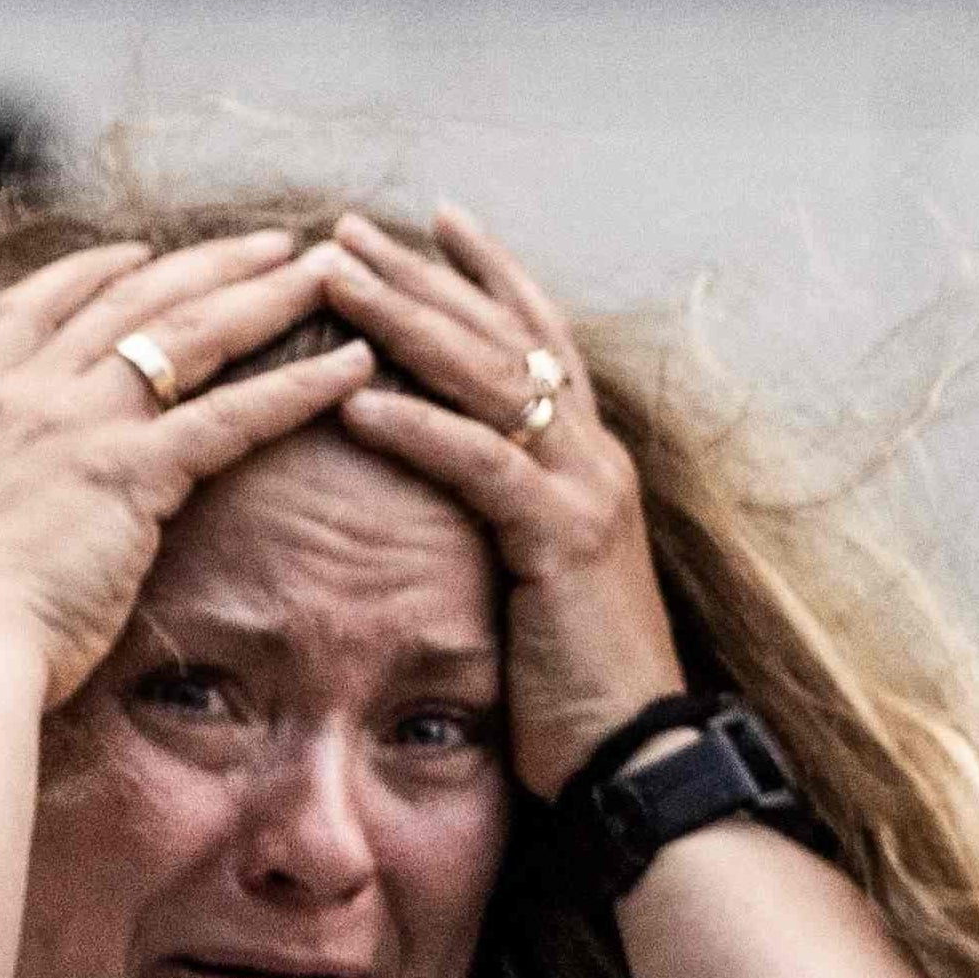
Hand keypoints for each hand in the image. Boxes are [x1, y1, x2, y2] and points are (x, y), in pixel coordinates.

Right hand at [0, 234, 368, 699]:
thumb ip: (5, 485)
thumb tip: (33, 499)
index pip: (34, 304)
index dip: (93, 270)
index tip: (141, 251)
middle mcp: (27, 394)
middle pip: (133, 300)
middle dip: (212, 263)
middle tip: (279, 242)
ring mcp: (77, 424)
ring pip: (190, 336)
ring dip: (268, 297)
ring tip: (333, 275)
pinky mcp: (129, 472)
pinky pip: (231, 415)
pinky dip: (299, 386)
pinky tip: (353, 368)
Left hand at [308, 207, 687, 791]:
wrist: (642, 757)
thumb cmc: (578, 684)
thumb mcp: (538, 577)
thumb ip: (507, 517)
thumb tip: (454, 489)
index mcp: (589, 462)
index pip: (538, 339)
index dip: (489, 275)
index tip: (434, 220)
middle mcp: (594, 459)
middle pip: (503, 338)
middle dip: (423, 277)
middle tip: (348, 229)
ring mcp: (586, 493)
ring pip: (489, 380)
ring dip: (407, 322)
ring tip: (336, 278)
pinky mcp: (563, 540)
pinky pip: (481, 465)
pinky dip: (418, 425)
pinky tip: (357, 397)